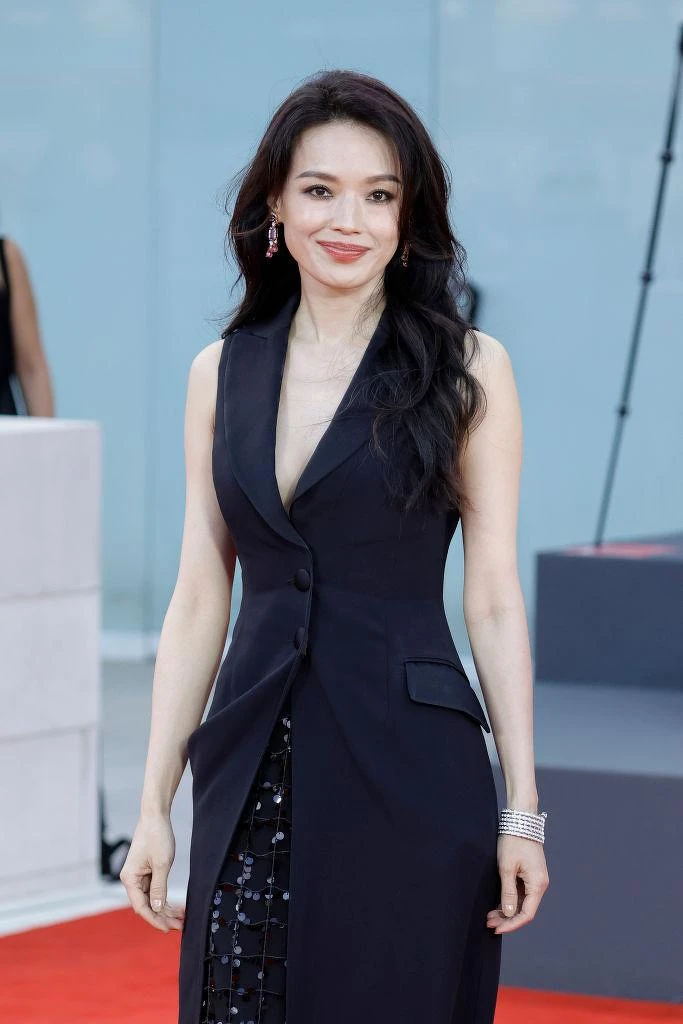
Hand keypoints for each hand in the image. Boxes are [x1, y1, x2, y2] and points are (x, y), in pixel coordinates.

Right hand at [119, 813, 184, 932]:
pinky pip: (154, 890)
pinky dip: (165, 898)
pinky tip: (176, 907)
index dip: (154, 920)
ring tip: (181, 918)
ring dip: (165, 909)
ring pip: (152, 899)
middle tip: (180, 925)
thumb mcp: (161, 864)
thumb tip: (157, 908)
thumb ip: (159, 888)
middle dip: (163, 916)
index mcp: (130, 878)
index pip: (141, 907)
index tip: (167, 929)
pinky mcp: (146, 872)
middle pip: (146, 905)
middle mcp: (131, 879)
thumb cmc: (157, 836)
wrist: (155, 816)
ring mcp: (138, 876)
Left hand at [486, 834, 548, 934]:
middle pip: (524, 910)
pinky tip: (497, 905)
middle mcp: (540, 884)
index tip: (497, 929)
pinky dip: (510, 900)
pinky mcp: (530, 875)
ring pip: (522, 903)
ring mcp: (535, 880)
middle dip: (507, 919)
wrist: (521, 821)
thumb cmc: (513, 842)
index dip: (512, 924)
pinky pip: (521, 894)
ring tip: (490, 916)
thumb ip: (508, 892)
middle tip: (489, 923)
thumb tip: (509, 914)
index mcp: (537, 884)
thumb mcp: (507, 868)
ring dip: (507, 911)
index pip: (527, 914)